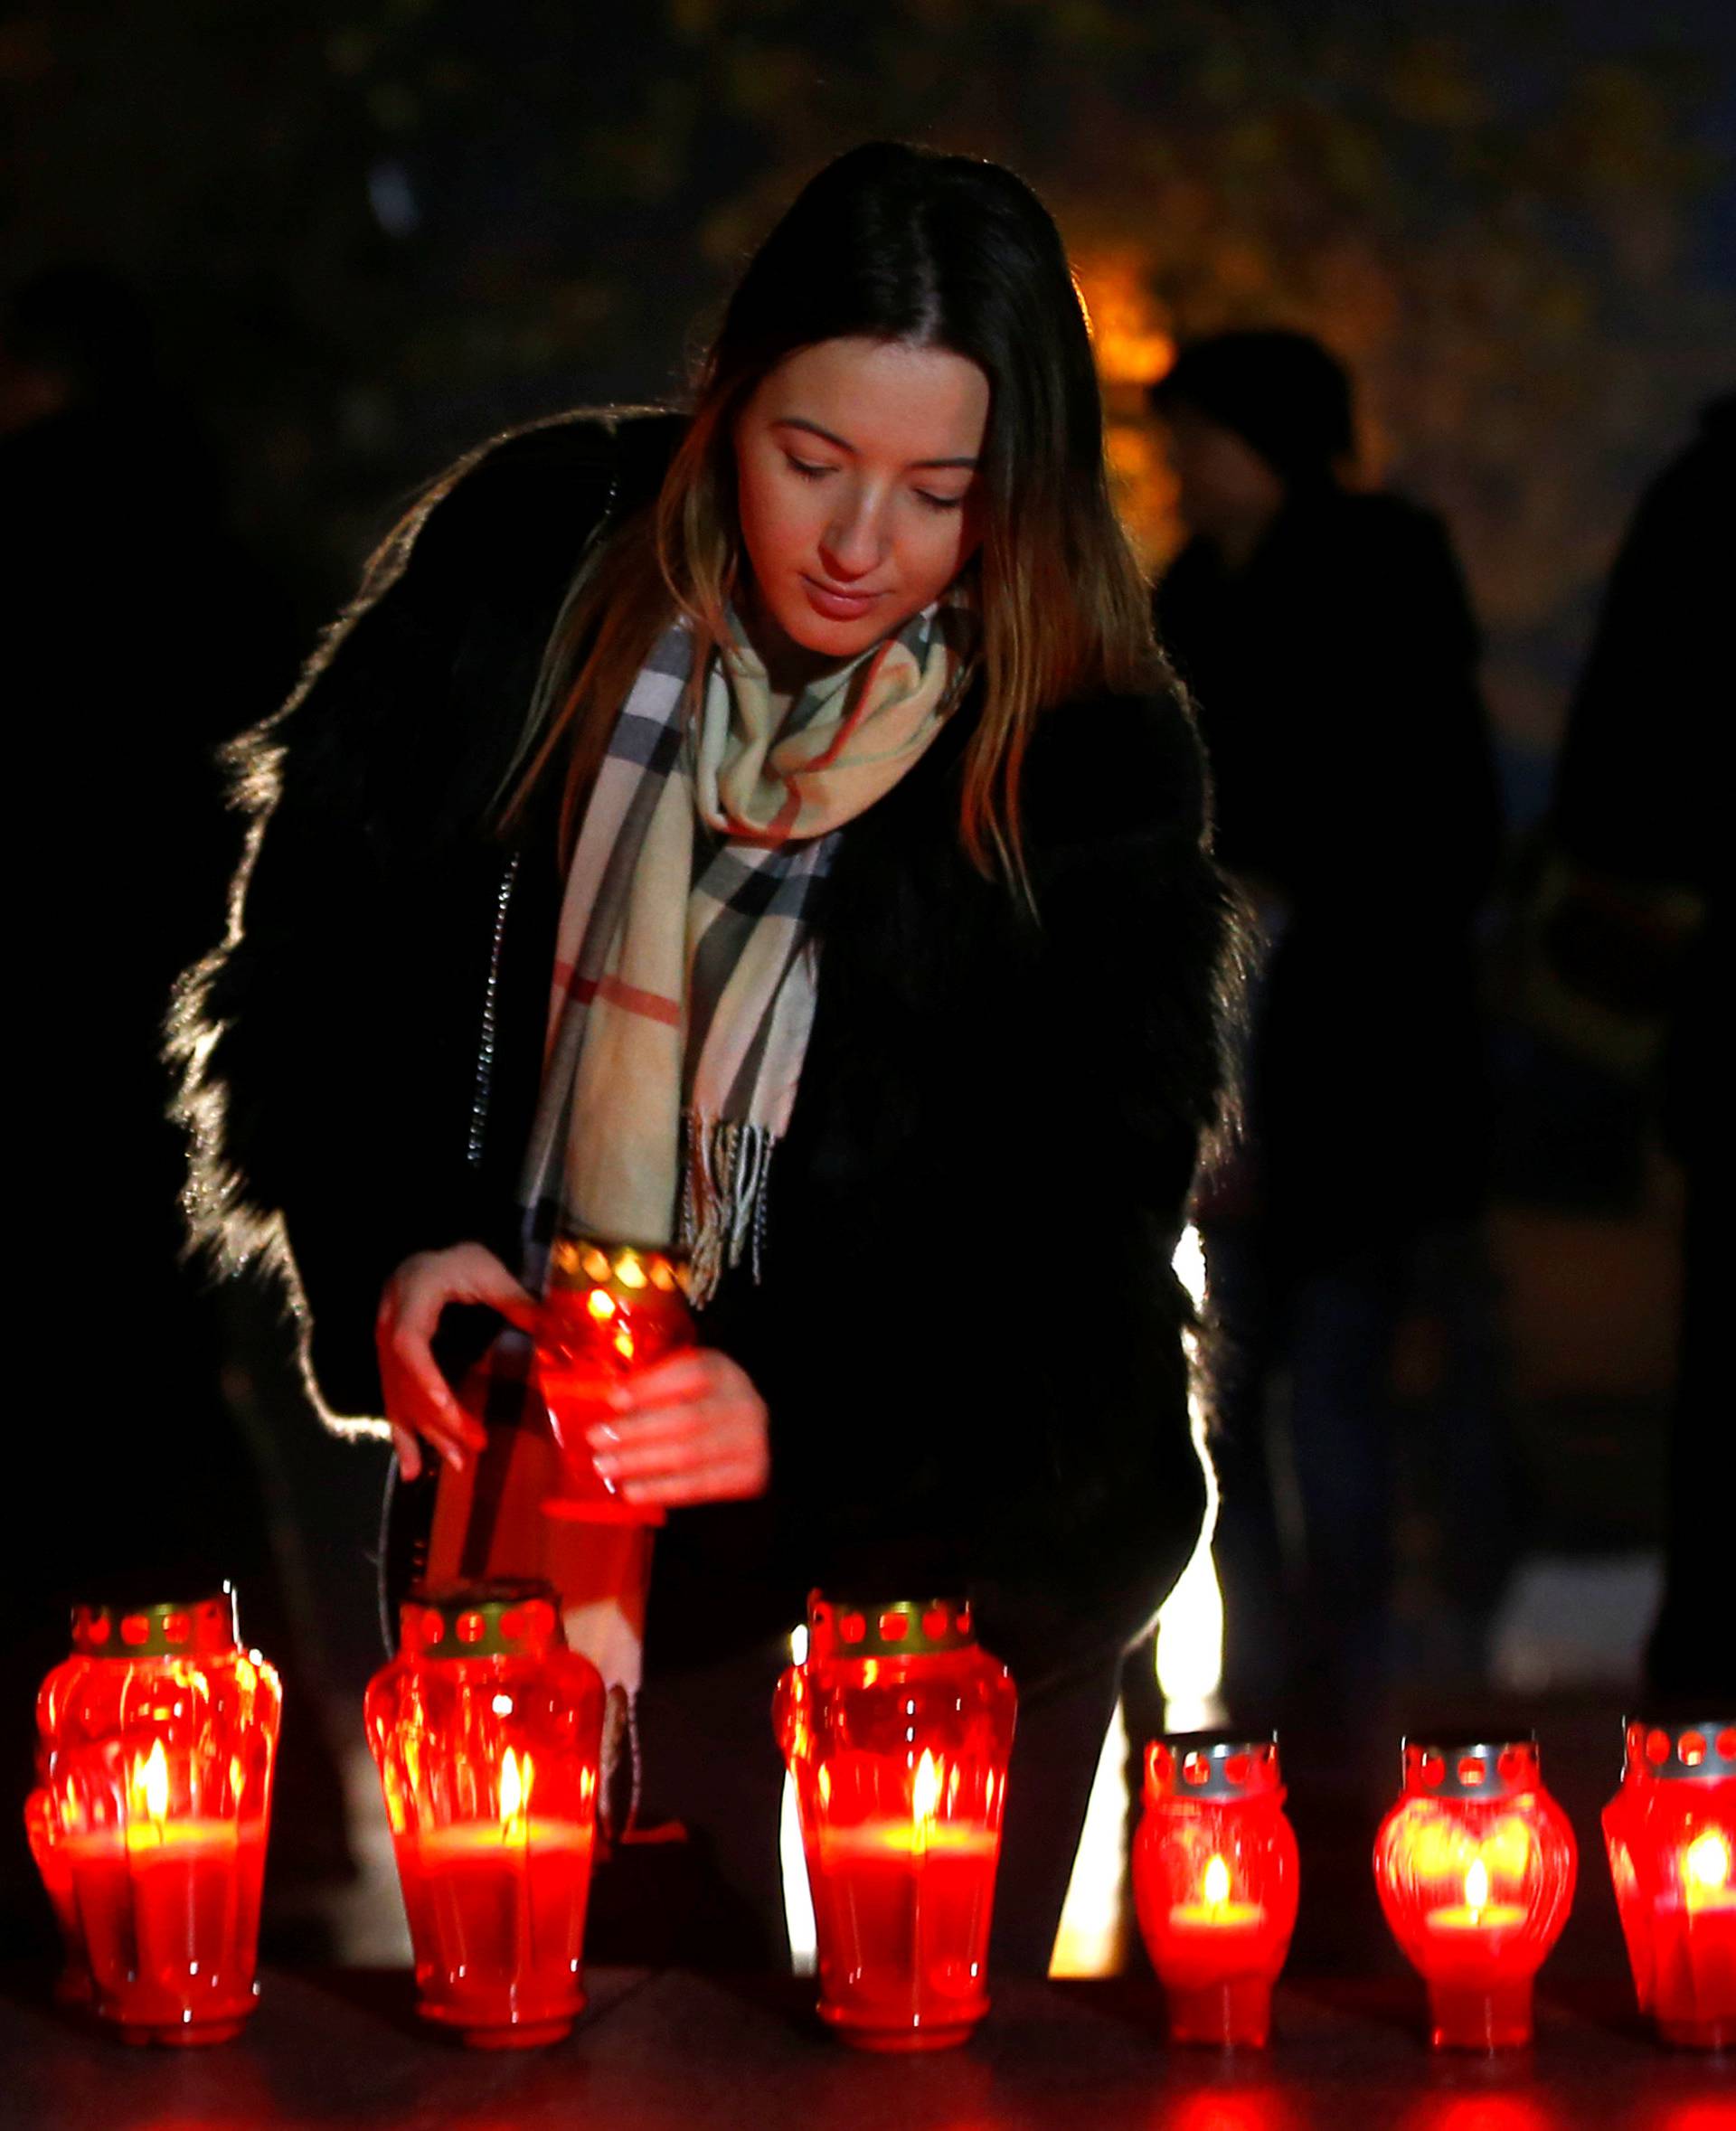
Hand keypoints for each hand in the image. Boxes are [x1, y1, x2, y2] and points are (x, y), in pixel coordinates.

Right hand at [376, 1243, 539, 1479]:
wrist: (426, 1259)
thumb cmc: (459, 1259)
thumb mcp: (488, 1270)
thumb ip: (516, 1299)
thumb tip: (553, 1331)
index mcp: (412, 1299)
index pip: (409, 1346)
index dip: (426, 1380)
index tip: (450, 1409)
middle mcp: (390, 1326)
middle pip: (406, 1382)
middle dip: (437, 1419)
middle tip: (472, 1449)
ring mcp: (385, 1348)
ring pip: (399, 1398)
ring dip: (426, 1434)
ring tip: (457, 1464)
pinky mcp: (391, 1366)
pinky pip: (394, 1403)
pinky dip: (403, 1437)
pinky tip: (411, 1470)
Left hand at [586, 1348, 770, 1507]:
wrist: (751, 1439)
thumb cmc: (703, 1407)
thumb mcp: (687, 1385)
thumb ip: (654, 1387)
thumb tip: (604, 1401)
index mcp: (723, 1372)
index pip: (691, 1373)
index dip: (650, 1386)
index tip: (613, 1399)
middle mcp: (743, 1404)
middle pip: (687, 1418)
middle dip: (636, 1429)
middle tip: (596, 1438)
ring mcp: (750, 1442)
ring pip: (689, 1455)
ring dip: (640, 1462)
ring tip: (605, 1466)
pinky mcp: (748, 1476)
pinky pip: (698, 1487)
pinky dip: (660, 1490)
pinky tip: (631, 1491)